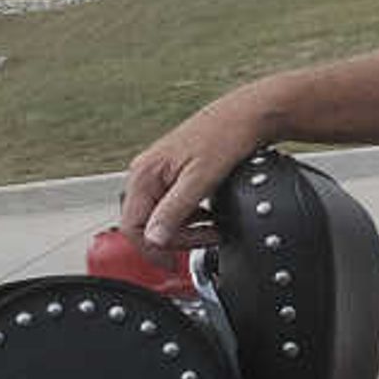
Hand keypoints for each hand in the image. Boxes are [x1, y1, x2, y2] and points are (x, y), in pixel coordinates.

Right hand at [124, 83, 282, 251]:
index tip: (172, 263)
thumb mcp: (200, 179)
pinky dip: (189, 219)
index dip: (152, 250)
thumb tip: (154, 238)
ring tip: (211, 230)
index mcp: (145, 173)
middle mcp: (146, 173)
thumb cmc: (224, 135)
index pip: (132, 226)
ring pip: (160, 218)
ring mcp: (159, 174)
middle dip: (176, 239)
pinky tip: (207, 217)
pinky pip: (172, 207)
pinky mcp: (173, 176)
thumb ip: (174, 211)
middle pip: (146, 225)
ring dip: (185, 231)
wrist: (246, 116)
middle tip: (205, 241)